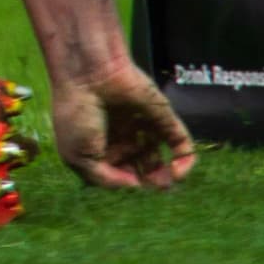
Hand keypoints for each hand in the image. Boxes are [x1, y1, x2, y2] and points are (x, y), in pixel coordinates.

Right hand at [49, 52, 194, 190]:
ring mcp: (144, 128)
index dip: (125, 183)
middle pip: (141, 168)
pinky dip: (186, 161)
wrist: (89, 75)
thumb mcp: (79, 158)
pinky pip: (181, 143)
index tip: (127, 186)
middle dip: (148, 182)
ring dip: (166, 176)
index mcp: (99, 147)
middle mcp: (122, 138)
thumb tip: (135, 185)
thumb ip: (107, 180)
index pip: (118, 172)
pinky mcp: (163, 119)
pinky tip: (178, 172)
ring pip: (161, 158)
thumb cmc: (77, 115)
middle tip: (153, 188)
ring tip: (165, 182)